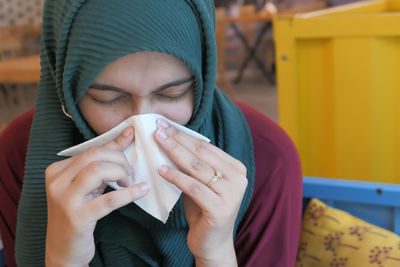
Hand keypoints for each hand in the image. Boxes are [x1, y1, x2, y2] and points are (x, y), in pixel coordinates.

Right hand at [45, 126, 149, 266]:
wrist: (64, 249)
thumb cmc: (79, 212)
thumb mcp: (87, 185)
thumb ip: (104, 161)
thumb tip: (128, 135)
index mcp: (57, 170)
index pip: (90, 150)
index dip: (115, 145)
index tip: (132, 137)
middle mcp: (56, 182)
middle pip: (94, 156)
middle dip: (119, 159)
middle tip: (129, 172)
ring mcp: (65, 200)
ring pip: (97, 171)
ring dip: (120, 173)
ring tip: (128, 182)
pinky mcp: (77, 217)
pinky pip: (109, 200)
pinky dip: (129, 193)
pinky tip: (142, 190)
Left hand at [154, 119, 247, 266]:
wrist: (213, 243)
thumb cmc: (204, 209)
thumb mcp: (201, 183)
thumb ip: (194, 165)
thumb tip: (170, 140)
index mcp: (236, 168)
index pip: (206, 147)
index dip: (184, 135)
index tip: (165, 125)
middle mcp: (238, 179)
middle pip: (201, 154)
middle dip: (177, 139)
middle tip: (158, 128)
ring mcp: (231, 194)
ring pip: (196, 167)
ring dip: (174, 152)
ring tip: (157, 142)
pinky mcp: (220, 209)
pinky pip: (192, 187)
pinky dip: (175, 176)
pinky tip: (161, 169)